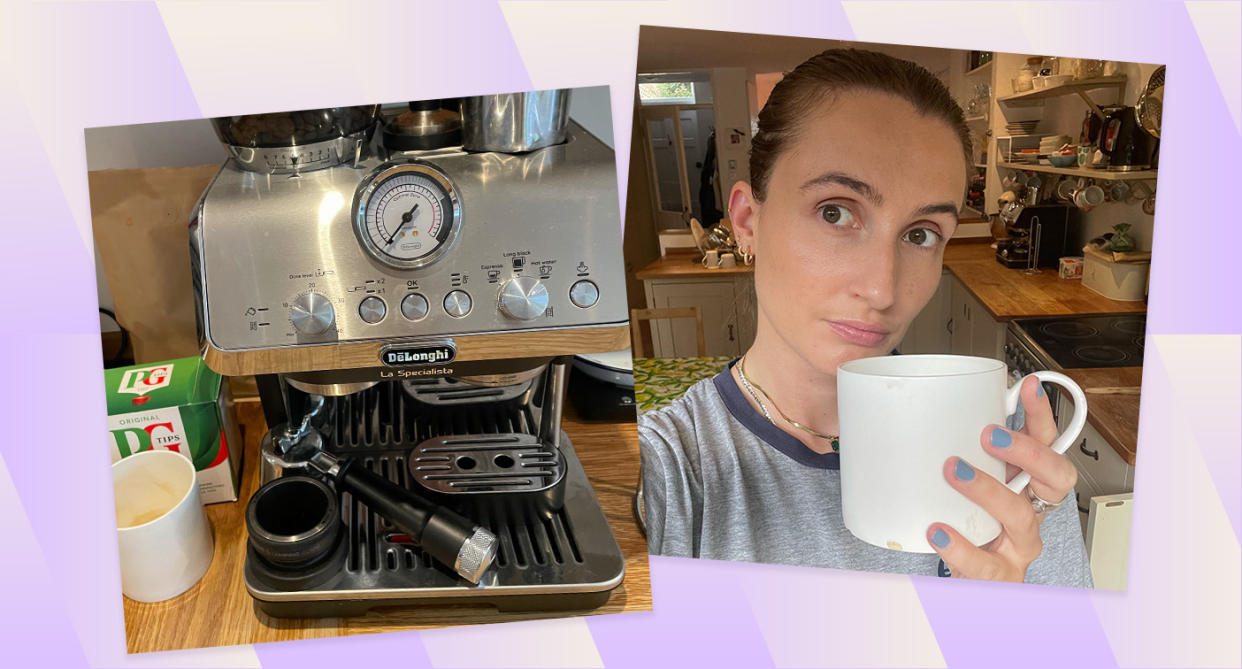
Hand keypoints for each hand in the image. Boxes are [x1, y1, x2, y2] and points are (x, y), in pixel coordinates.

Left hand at [926, 376, 1077, 580]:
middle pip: (1054, 478)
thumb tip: (933, 411)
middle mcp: (1033, 511)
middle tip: (989, 434)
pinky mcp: (999, 574)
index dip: (1043, 415)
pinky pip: (985, 563)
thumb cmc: (971, 526)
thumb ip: (963, 454)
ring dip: (989, 490)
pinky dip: (960, 547)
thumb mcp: (971, 485)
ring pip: (1020, 516)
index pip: (1048, 444)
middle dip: (1027, 452)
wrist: (967, 579)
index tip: (1027, 387)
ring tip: (954, 472)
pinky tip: (938, 531)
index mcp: (1027, 483)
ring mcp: (1020, 545)